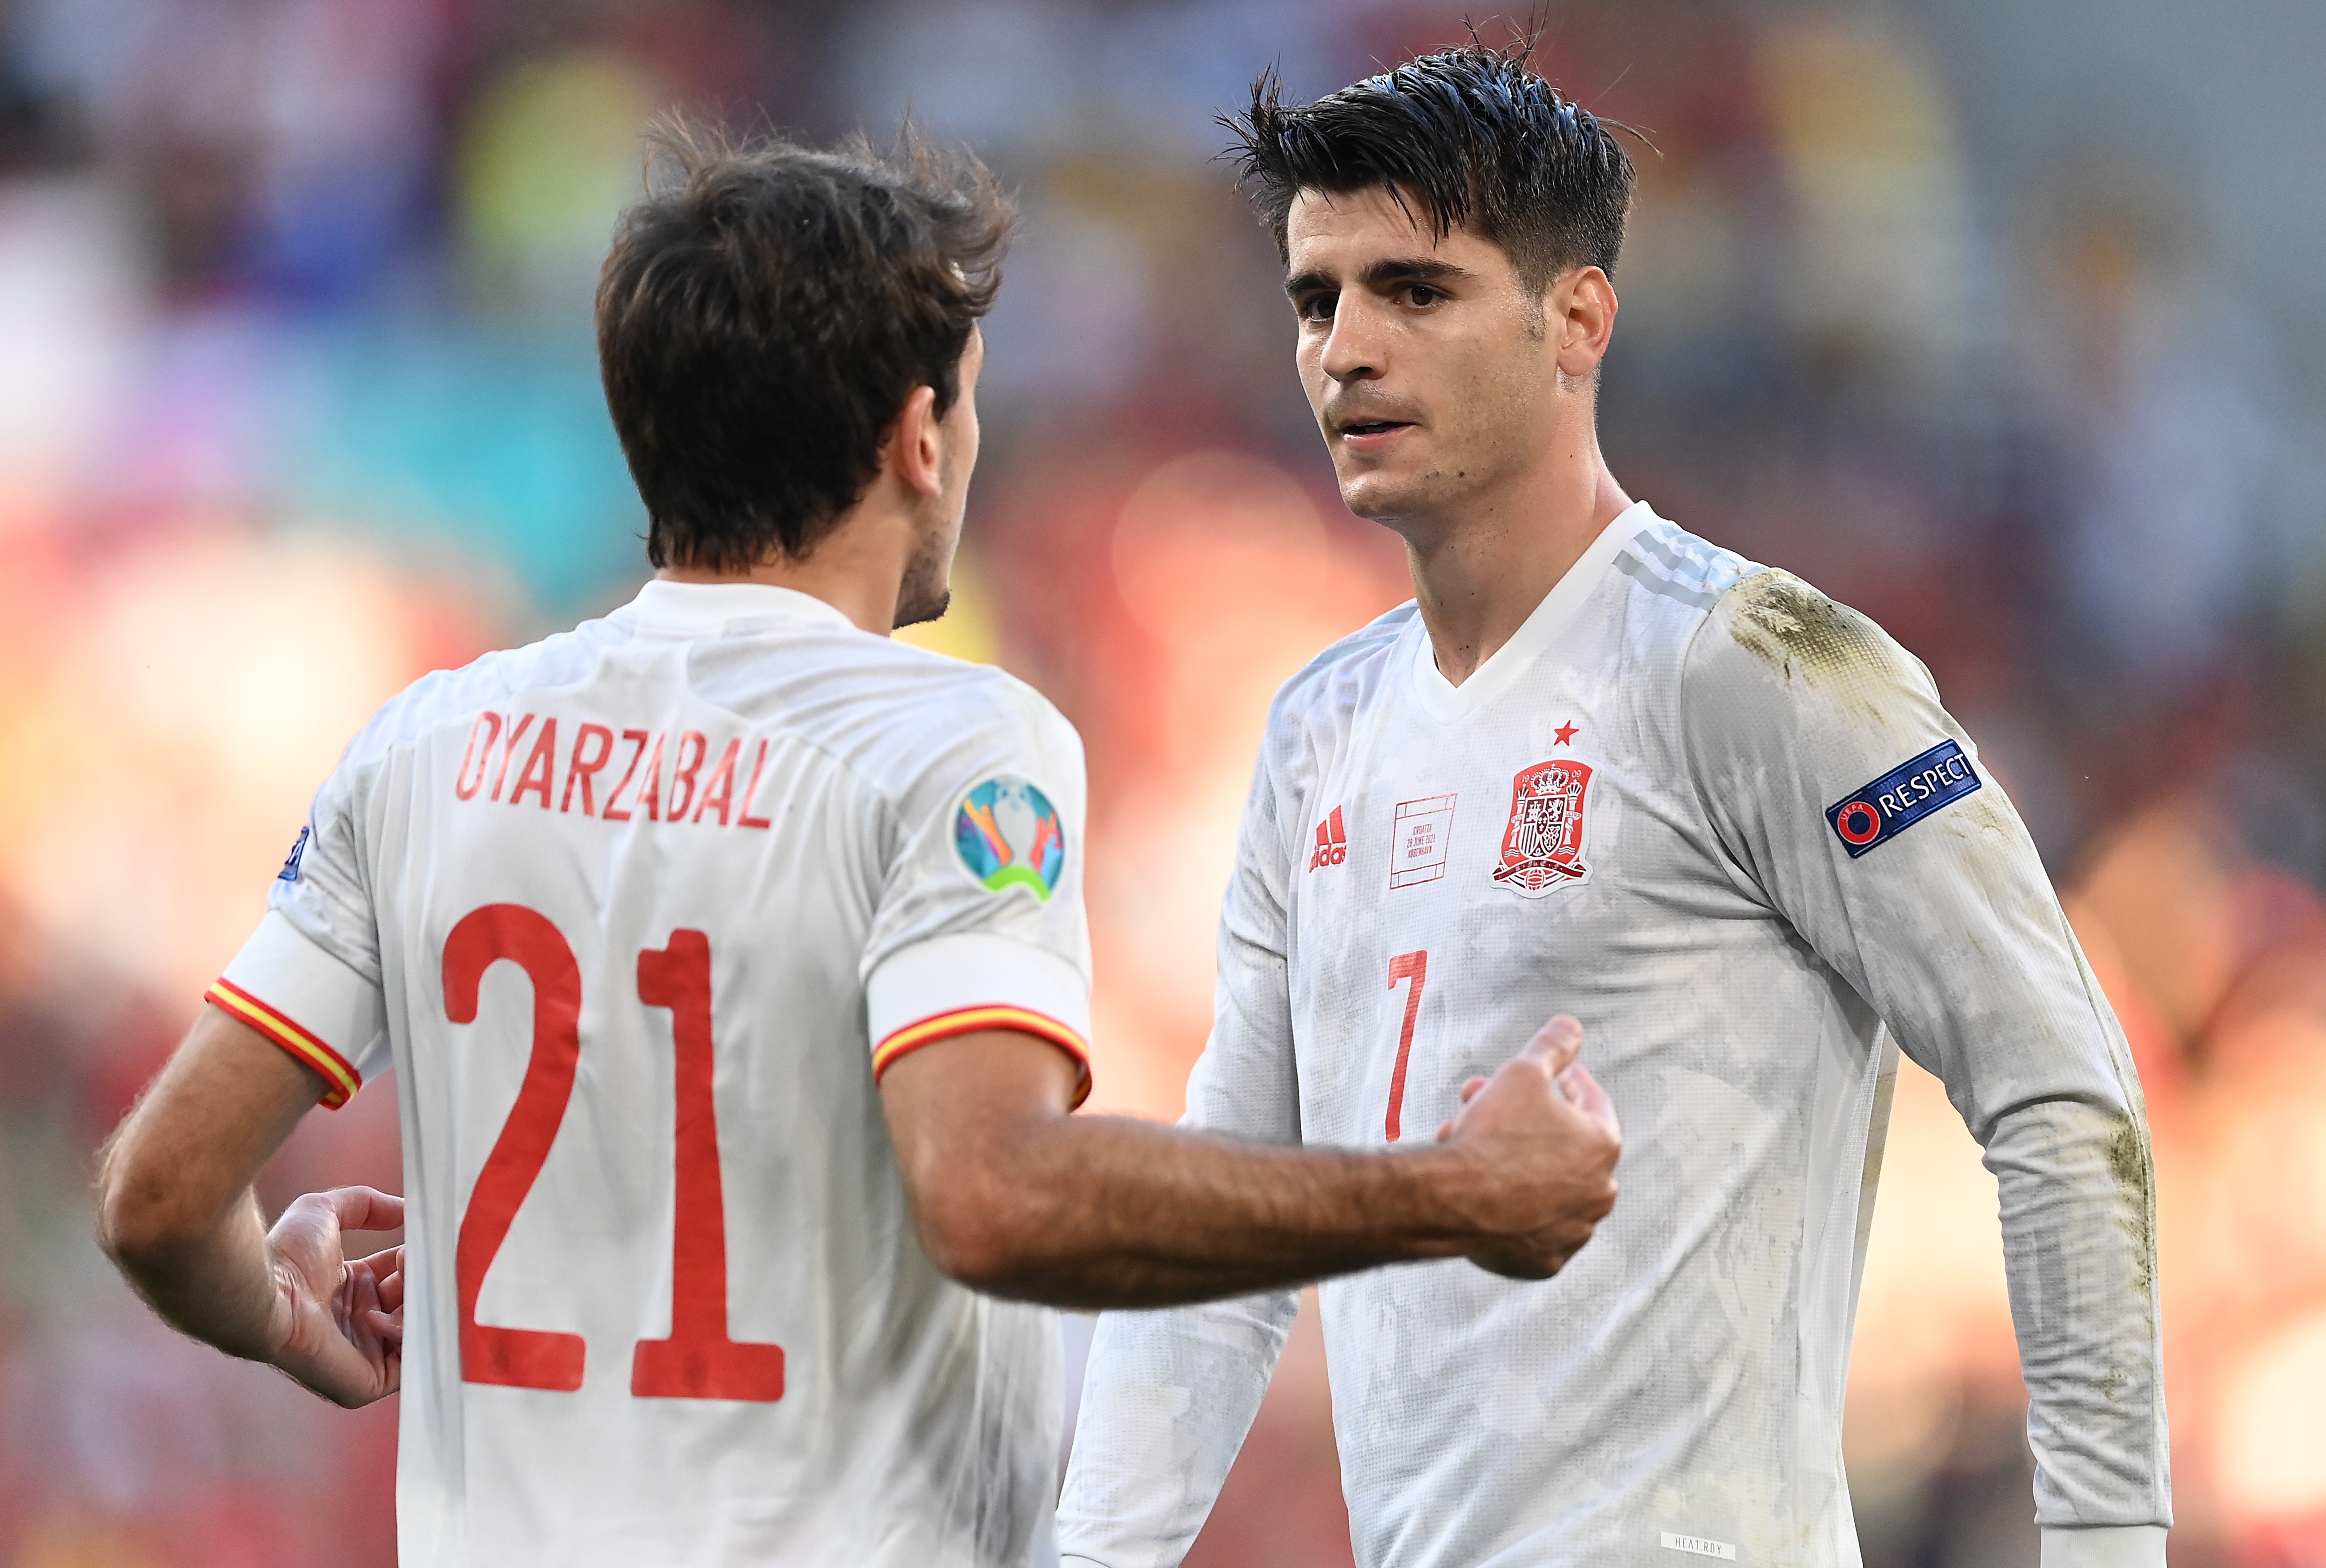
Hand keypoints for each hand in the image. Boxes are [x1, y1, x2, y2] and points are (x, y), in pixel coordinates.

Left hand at [263, 1186, 405, 1407]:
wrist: (267, 1296)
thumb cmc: (286, 1255)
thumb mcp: (325, 1211)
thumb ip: (365, 1204)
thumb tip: (404, 1210)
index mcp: (350, 1290)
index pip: (400, 1277)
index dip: (417, 1260)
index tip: (432, 1241)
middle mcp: (358, 1323)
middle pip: (413, 1303)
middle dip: (425, 1280)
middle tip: (425, 1260)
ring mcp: (362, 1355)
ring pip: (416, 1333)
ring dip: (419, 1304)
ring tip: (406, 1279)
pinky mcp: (365, 1382)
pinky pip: (406, 1364)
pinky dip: (404, 1336)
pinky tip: (378, 1314)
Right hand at [1434, 1016, 1620, 1279]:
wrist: (1452, 1200)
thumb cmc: (1491, 1134)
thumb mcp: (1522, 1073)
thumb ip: (1553, 1046)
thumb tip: (1571, 1026)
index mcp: (1603, 1146)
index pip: (1592, 1102)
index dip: (1565, 1081)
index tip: (1546, 1076)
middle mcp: (1599, 1193)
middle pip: (1563, 1145)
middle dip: (1527, 1121)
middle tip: (1489, 1105)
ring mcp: (1573, 1232)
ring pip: (1546, 1187)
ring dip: (1518, 1164)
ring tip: (1474, 1145)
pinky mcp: (1544, 1262)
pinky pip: (1532, 1227)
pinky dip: (1514, 1209)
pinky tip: (1485, 1188)